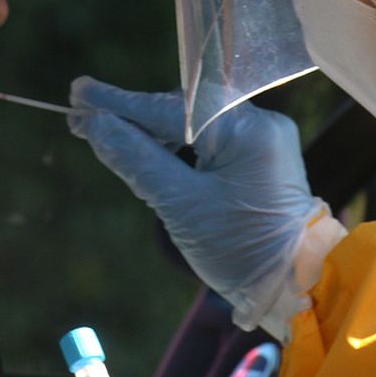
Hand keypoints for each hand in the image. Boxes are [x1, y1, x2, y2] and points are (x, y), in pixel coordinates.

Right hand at [69, 77, 323, 332]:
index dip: (121, 104)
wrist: (294, 282)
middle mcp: (261, 123)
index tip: (80, 94)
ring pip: (195, 122)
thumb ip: (137, 160)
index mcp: (248, 130)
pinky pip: (211, 137)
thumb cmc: (240, 249)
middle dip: (134, 114)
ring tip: (107, 132)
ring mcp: (264, 138)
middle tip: (83, 114)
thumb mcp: (180, 206)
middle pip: (184, 108)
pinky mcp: (262, 156)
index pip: (171, 107)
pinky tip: (148, 147)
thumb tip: (96, 127)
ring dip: (153, 129)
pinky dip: (178, 142)